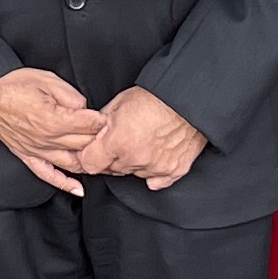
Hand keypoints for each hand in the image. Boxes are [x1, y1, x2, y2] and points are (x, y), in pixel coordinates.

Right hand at [0, 67, 101, 195]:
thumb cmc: (13, 84)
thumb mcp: (48, 79)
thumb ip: (71, 96)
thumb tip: (84, 108)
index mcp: (54, 120)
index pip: (89, 125)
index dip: (101, 120)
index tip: (107, 117)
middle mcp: (46, 140)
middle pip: (84, 145)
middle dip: (99, 138)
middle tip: (107, 134)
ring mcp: (36, 150)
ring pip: (71, 163)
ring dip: (88, 161)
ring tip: (99, 157)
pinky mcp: (26, 155)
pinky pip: (47, 175)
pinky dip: (64, 184)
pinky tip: (78, 189)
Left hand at [79, 86, 206, 189]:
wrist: (189, 99)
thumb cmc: (155, 97)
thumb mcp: (117, 103)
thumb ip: (100, 124)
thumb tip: (90, 134)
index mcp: (117, 142)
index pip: (89, 164)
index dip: (88, 156)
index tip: (92, 151)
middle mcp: (135, 159)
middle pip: (112, 170)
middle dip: (111, 158)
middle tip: (121, 141)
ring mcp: (155, 167)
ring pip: (133, 173)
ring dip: (133, 163)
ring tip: (142, 142)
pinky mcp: (174, 171)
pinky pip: (156, 181)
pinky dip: (153, 172)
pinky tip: (154, 157)